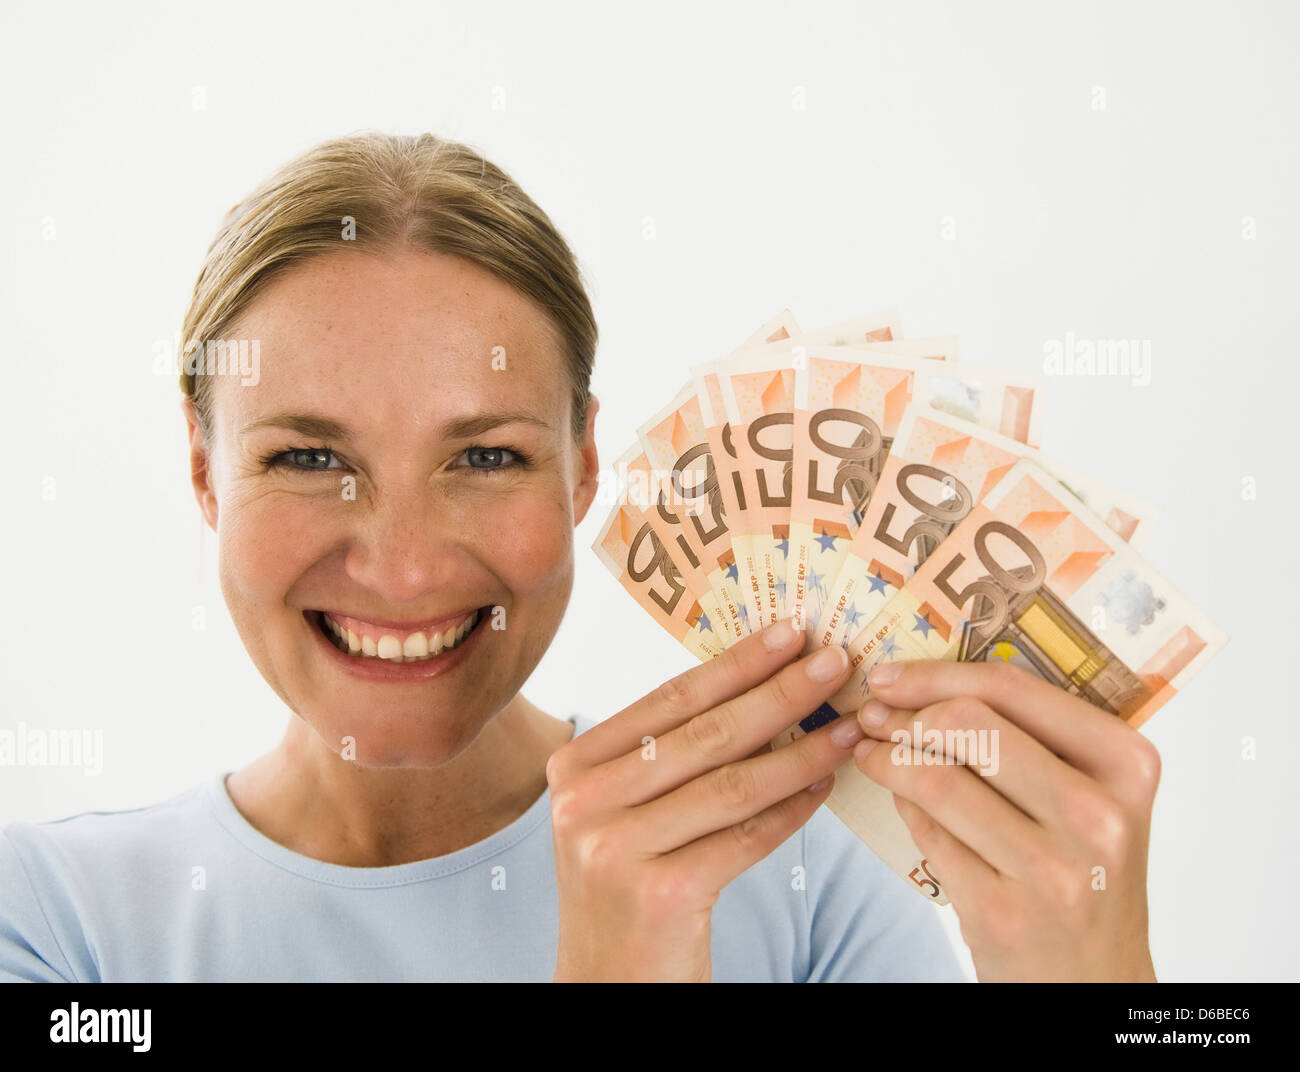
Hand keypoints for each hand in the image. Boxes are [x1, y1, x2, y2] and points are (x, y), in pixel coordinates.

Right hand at [547, 618, 864, 981]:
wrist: (607, 984)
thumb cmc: (629, 883)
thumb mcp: (626, 810)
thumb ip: (671, 755)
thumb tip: (764, 684)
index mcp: (575, 765)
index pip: (670, 698)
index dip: (737, 662)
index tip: (791, 632)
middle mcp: (583, 801)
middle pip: (705, 733)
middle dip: (780, 692)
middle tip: (835, 661)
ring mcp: (615, 848)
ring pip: (732, 784)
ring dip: (803, 751)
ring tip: (850, 726)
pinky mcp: (659, 894)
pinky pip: (745, 838)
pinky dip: (792, 810)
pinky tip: (825, 786)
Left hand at [852, 659, 1159, 981]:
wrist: (1094, 980)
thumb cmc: (1083, 872)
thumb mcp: (1088, 797)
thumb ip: (1031, 739)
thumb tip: (925, 684)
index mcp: (1125, 763)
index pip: (1011, 688)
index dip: (934, 675)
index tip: (887, 676)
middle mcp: (1098, 814)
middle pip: (966, 725)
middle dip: (902, 715)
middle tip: (871, 718)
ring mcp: (1052, 868)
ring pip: (936, 779)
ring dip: (885, 759)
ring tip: (869, 755)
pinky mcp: (1003, 912)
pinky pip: (927, 835)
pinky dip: (901, 808)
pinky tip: (897, 799)